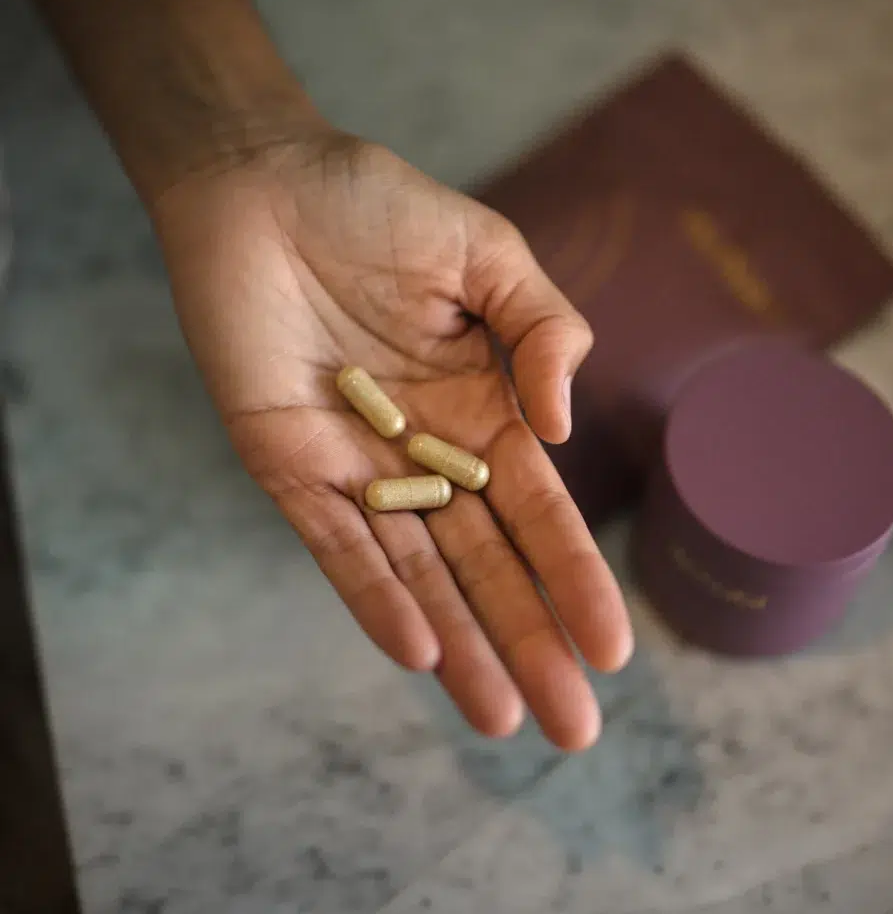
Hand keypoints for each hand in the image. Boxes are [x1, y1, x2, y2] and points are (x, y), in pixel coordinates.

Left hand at [151, 122, 632, 750]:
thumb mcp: (488, 254)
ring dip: (460, 647)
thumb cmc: (375, 206)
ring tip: (502, 720)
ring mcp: (358, 468)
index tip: (613, 649)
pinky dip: (374, 597)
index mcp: (484, 411)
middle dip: (530, 643)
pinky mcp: (290, 467)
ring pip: (417, 574)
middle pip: (487, 565)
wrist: (259, 185)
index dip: (576, 580)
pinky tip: (417, 652)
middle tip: (573, 729)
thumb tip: (563, 429)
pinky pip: (337, 544)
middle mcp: (427, 455)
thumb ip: (546, 330)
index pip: (540, 513)